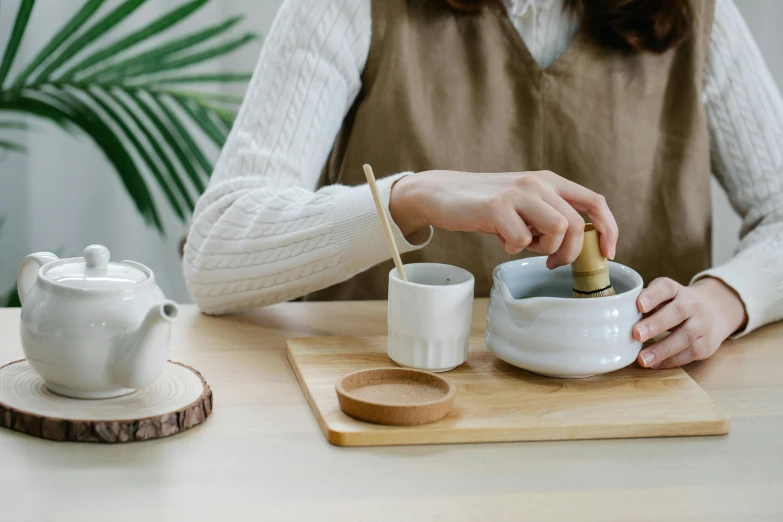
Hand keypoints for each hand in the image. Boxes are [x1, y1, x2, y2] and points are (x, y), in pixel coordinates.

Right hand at [389, 170, 617, 267]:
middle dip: (568, 253)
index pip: (595, 202)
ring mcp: (518, 193)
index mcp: (549, 181)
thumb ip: (549, 216)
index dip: (608, 230)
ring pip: (556, 231)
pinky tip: (499, 237)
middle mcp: (537, 183)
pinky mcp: (497, 207)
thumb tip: (577, 245)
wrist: (442, 193)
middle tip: (551, 263)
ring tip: (520, 243)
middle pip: (576, 225)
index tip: (608, 253)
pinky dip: (512, 248)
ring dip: (541, 249)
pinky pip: (521, 240)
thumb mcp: (523, 204)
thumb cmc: (485, 206)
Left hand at [634, 277, 747, 368]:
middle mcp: (692, 304)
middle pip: (676, 312)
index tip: (639, 305)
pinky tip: (654, 364)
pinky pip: (690, 353)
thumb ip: (644, 302)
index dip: (653, 295)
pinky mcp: (707, 344)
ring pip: (685, 336)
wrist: (717, 310)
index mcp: (676, 290)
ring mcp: (703, 324)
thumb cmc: (678, 303)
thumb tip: (615, 314)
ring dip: (662, 349)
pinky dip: (671, 360)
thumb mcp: (664, 296)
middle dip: (656, 324)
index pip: (666, 288)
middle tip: (636, 334)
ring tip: (642, 359)